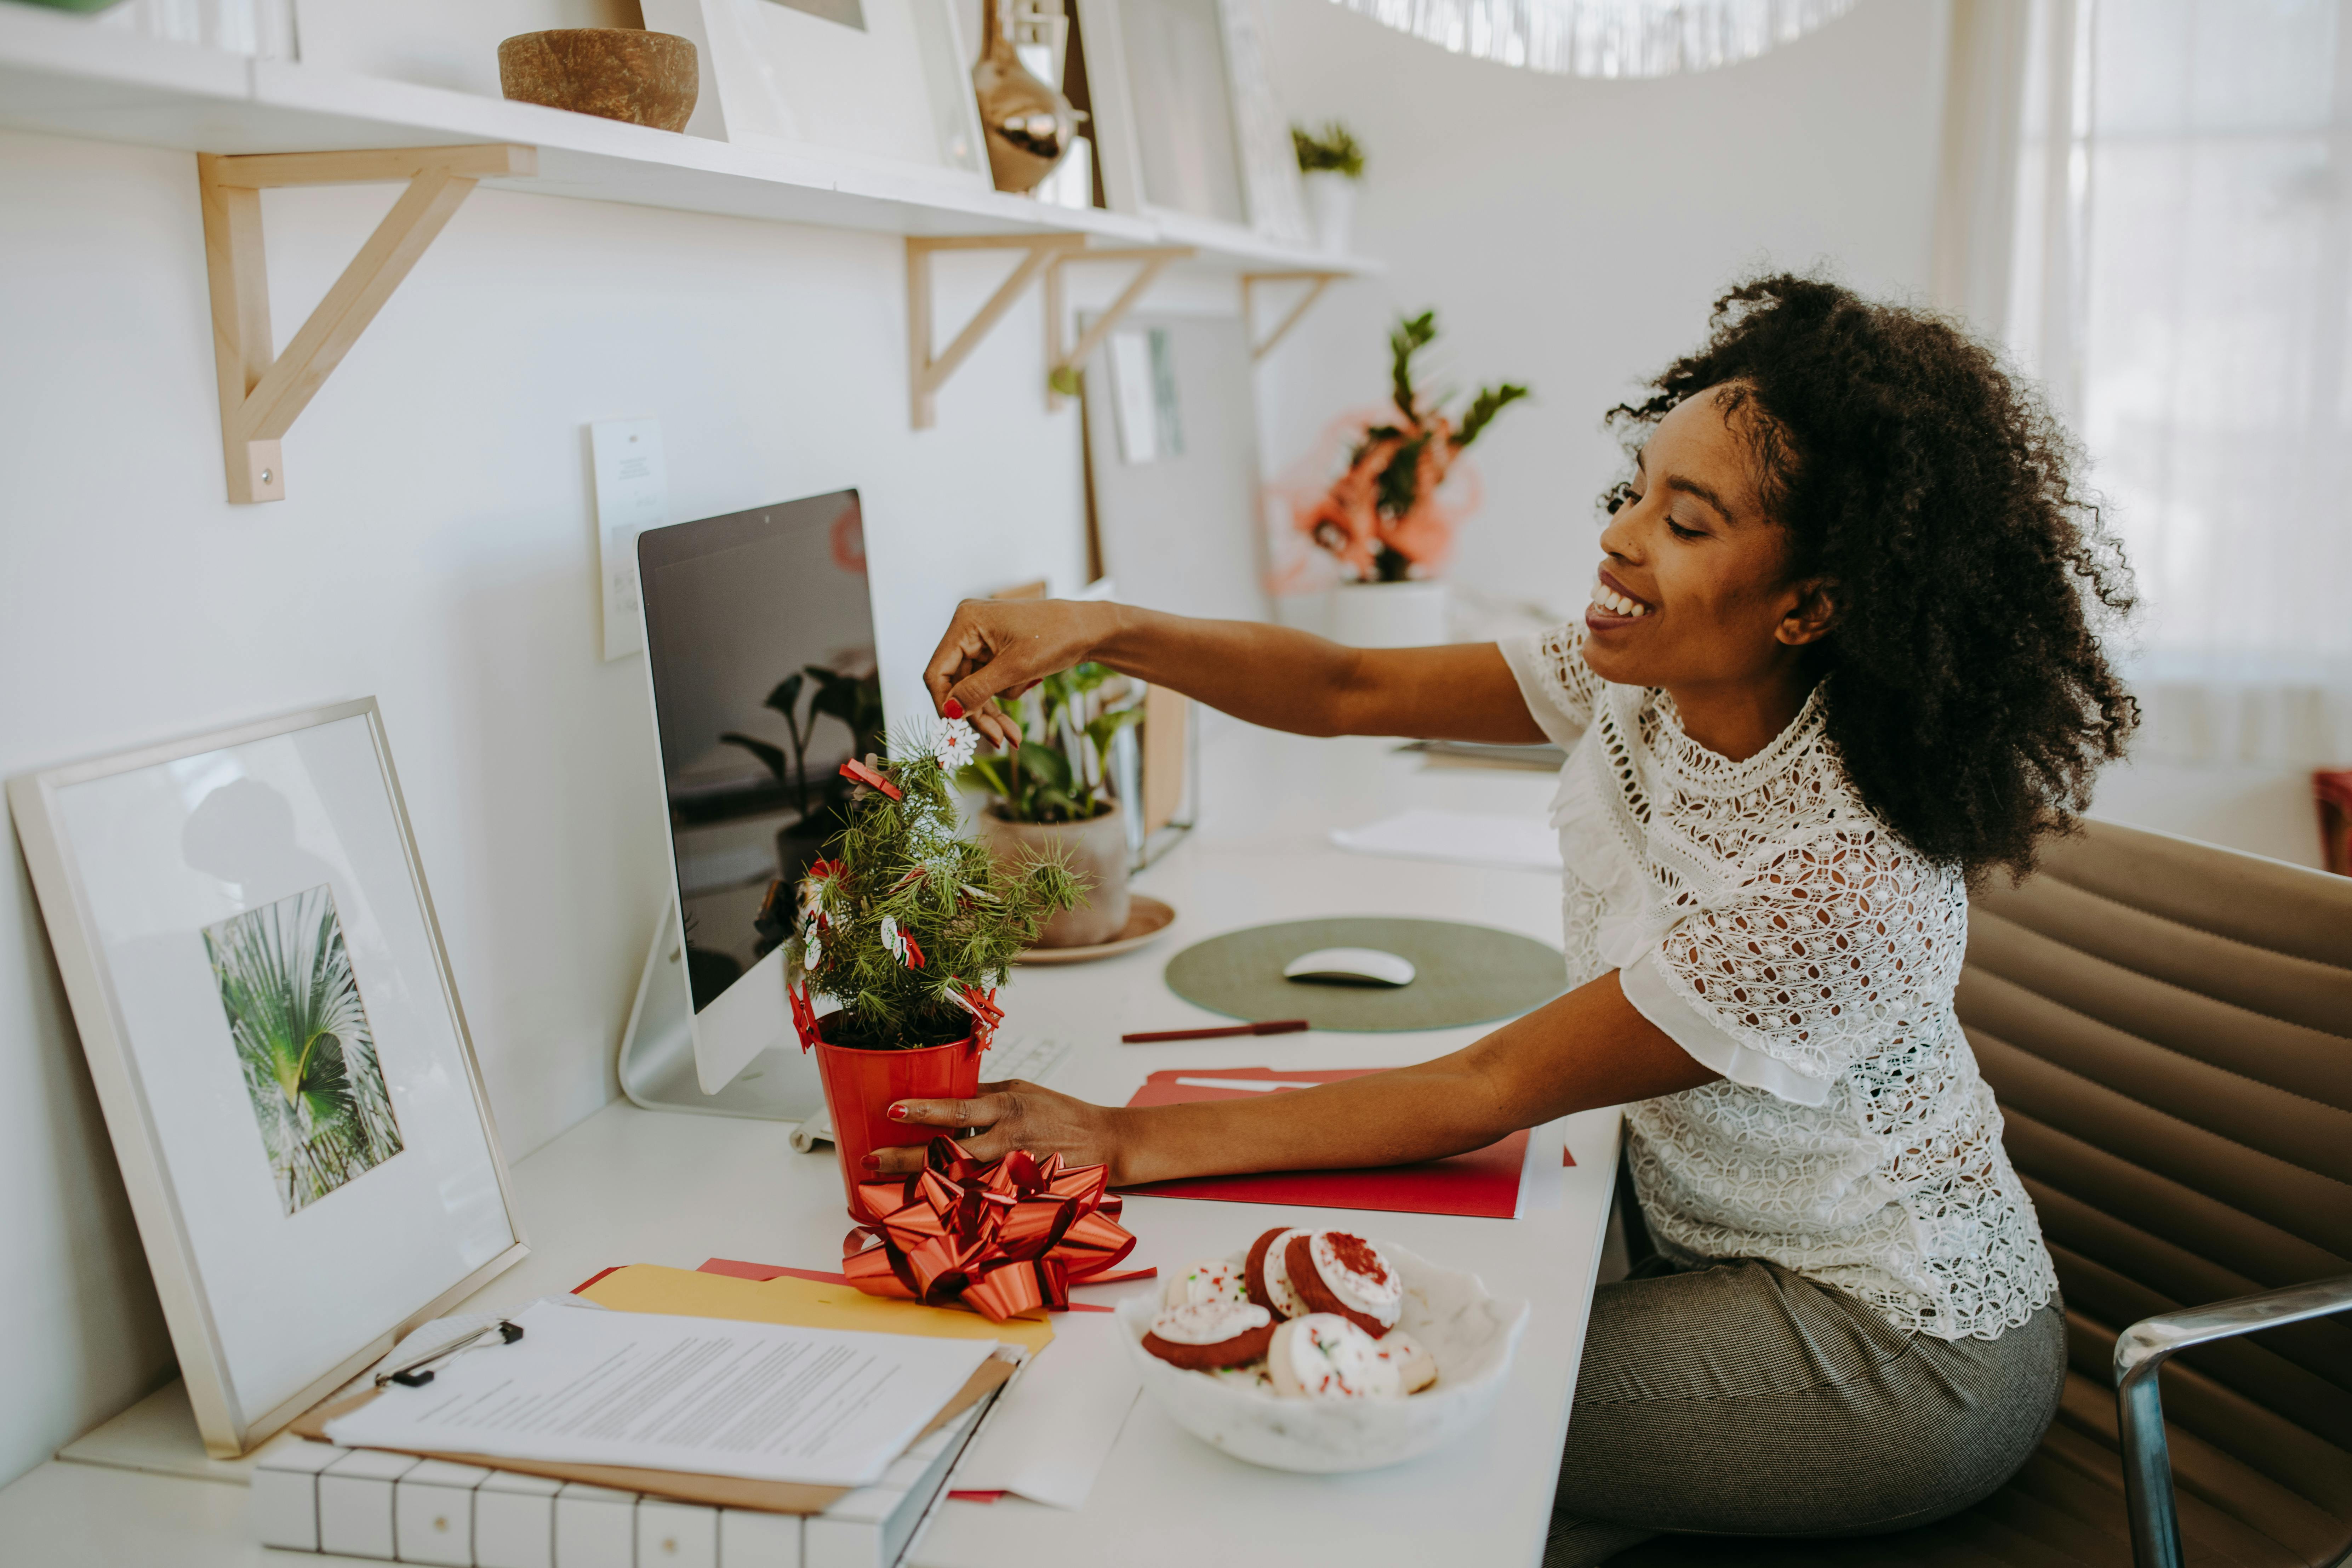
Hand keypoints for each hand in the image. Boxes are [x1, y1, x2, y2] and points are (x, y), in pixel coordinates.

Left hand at [868, 1079, 1128, 1180]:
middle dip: (908, 1157)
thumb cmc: (1061, 1112)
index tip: (892, 1110)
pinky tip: (924, 1201)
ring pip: (959, 1180)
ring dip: (920, 1181)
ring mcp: (1012, 1170)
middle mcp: (1008, 1139)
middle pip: (950, 1152)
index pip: (959, 1109)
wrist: (1105, 1142)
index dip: (924, 1110)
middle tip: (872, 1159)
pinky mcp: (1019, 1193)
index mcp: (1008, 1107)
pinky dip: (951, 1200)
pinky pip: (979, 1198)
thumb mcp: (1023, 1090)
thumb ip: (984, 1095)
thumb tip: (944, 1094)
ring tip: (884, 1181)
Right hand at [923, 599, 1109, 748]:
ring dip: (992, 714)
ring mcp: (982, 641)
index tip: (957, 732)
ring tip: (1013, 736)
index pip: (938, 672)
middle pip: (957, 686)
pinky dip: (1003, 700)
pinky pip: (990, 684)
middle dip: (978, 715)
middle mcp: (968, 629)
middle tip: (997, 740)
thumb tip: (949, 712)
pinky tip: (1018, 716)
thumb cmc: (1057, 637)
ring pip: (974, 690)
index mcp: (966, 622)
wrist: (1090, 630)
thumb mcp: (1015, 668)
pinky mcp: (996, 653)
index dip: (945, 704)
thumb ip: (978, 690)